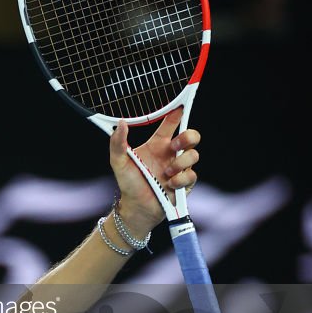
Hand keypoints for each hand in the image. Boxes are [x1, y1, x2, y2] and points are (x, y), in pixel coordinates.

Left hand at [108, 108, 199, 235]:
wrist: (137, 208)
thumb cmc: (128, 183)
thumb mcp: (118, 162)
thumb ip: (118, 143)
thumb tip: (120, 123)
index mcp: (157, 145)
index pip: (170, 124)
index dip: (176, 113)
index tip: (180, 104)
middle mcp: (171, 154)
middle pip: (191, 136)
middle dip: (188, 137)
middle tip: (175, 144)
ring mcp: (179, 168)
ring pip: (193, 155)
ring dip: (179, 164)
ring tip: (165, 174)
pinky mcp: (185, 182)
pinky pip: (191, 175)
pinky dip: (180, 180)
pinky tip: (169, 185)